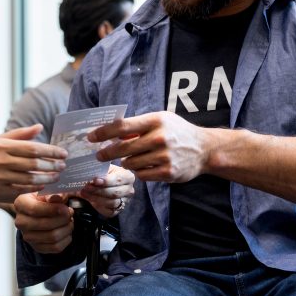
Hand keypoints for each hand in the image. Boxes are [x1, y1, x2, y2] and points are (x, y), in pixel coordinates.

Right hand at [0, 125, 66, 202]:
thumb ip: (20, 134)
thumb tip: (40, 126)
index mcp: (1, 146)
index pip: (33, 148)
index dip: (51, 151)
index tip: (63, 153)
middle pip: (33, 164)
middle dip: (52, 165)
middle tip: (63, 166)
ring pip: (29, 179)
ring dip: (47, 179)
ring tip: (56, 176)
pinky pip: (20, 191)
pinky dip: (34, 189)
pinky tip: (43, 186)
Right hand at [14, 192, 73, 253]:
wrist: (41, 211)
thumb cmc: (45, 199)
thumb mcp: (48, 190)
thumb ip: (54, 193)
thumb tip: (58, 197)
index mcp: (21, 204)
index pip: (35, 209)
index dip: (53, 209)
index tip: (65, 208)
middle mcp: (21, 221)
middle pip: (45, 225)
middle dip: (63, 219)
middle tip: (70, 213)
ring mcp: (28, 236)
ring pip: (52, 237)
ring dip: (66, 228)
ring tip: (70, 221)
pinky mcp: (37, 247)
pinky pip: (56, 247)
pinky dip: (66, 239)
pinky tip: (67, 230)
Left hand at [78, 164, 135, 217]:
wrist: (107, 185)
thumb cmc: (107, 174)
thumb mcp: (105, 169)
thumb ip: (100, 172)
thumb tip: (90, 176)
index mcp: (128, 177)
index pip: (118, 180)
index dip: (106, 181)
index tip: (94, 180)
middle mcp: (129, 190)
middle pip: (115, 193)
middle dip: (98, 190)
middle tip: (86, 187)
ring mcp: (125, 201)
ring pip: (111, 203)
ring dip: (96, 198)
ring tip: (84, 193)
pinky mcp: (118, 210)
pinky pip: (109, 211)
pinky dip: (98, 206)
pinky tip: (90, 200)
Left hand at [89, 112, 207, 182]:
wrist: (204, 149)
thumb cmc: (178, 132)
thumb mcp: (161, 120)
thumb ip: (139, 125)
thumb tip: (111, 131)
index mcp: (156, 120)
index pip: (122, 126)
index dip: (104, 132)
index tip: (91, 137)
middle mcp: (160, 138)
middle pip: (123, 147)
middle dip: (107, 152)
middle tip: (98, 155)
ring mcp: (164, 156)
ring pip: (130, 162)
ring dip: (127, 162)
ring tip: (131, 158)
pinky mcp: (167, 173)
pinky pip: (141, 174)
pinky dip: (139, 171)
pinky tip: (144, 166)